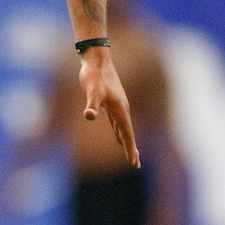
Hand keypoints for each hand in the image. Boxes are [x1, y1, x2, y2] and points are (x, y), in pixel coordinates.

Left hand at [79, 49, 139, 166]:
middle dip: (132, 149)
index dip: (130, 149)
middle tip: (136, 165)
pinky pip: (117, 122)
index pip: (128, 134)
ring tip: (130, 154)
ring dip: (127, 141)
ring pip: (124, 128)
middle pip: (129, 134)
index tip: (133, 163)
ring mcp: (117, 105)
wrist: (96, 59)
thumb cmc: (94, 75)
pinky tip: (118, 135)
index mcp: (120, 110)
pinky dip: (119, 131)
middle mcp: (122, 109)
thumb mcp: (92, 91)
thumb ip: (91, 104)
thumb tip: (89, 116)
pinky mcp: (110, 102)